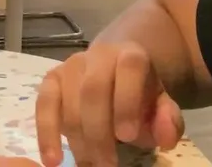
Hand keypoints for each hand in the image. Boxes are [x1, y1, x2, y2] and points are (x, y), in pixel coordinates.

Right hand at [36, 41, 184, 165]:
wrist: (114, 73)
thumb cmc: (138, 96)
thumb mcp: (160, 105)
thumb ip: (168, 120)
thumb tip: (166, 137)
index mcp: (131, 56)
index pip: (129, 68)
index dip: (127, 101)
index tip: (128, 137)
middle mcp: (98, 55)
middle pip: (93, 90)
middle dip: (99, 132)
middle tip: (107, 165)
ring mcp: (71, 66)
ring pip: (68, 102)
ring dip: (78, 140)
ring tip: (89, 166)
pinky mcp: (51, 81)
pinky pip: (43, 106)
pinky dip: (46, 135)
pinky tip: (52, 161)